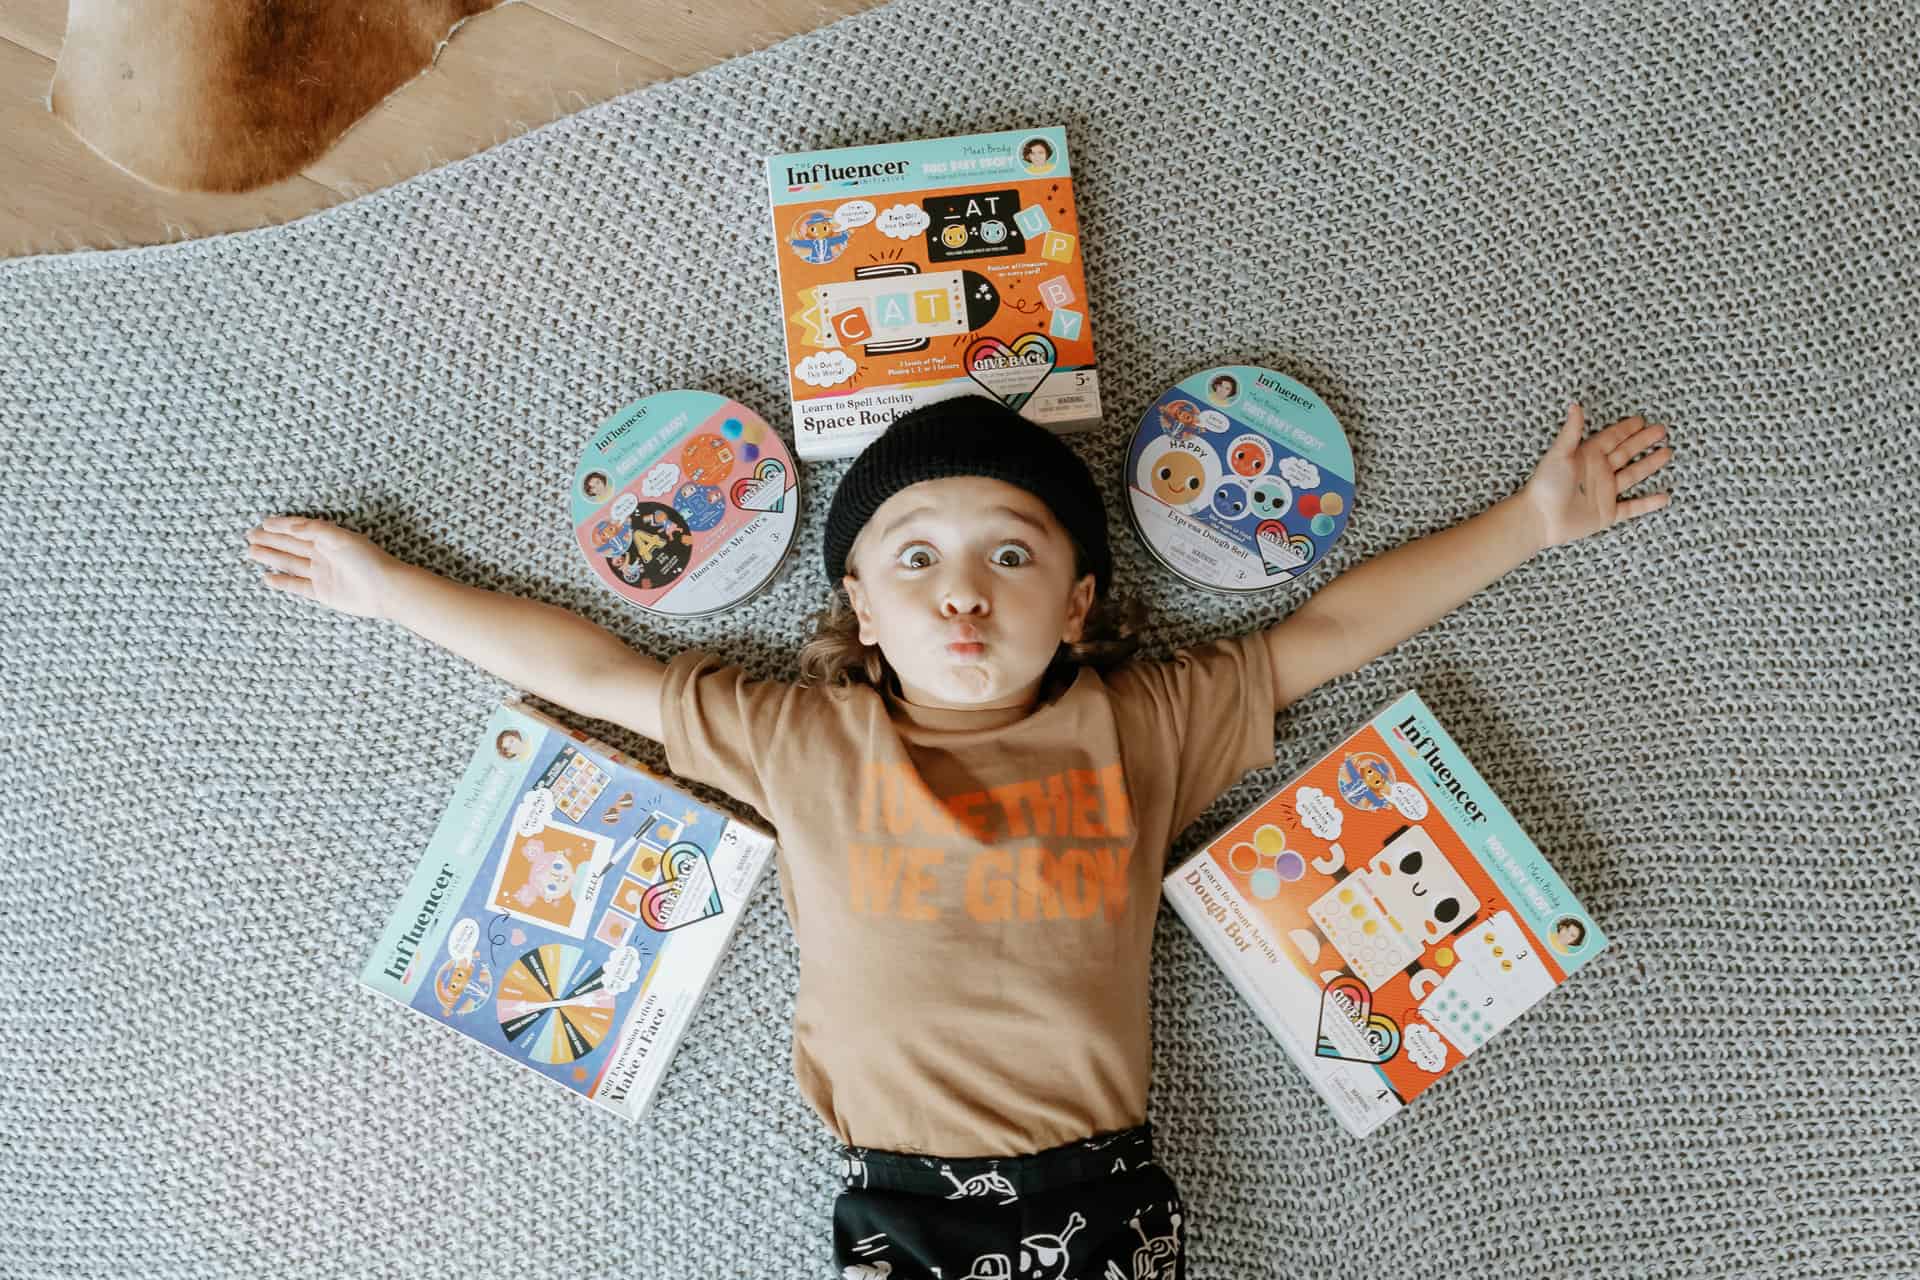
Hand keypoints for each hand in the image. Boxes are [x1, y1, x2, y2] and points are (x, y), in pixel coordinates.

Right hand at [246, 516, 404, 618]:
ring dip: (272, 557)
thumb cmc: (367, 560)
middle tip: (250, 535)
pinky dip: (282, 581)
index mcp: (329, 538)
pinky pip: (297, 585)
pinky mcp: (322, 592)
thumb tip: (290, 525)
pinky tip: (267, 577)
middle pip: (292, 545)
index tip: (263, 522)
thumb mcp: (340, 538)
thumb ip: (314, 530)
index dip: (282, 525)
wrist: (385, 590)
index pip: (300, 529)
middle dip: (271, 539)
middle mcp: (324, 554)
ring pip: (291, 563)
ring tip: (251, 552)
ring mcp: (322, 573)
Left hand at [1521, 402, 1674, 547]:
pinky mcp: (1607, 514)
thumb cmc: (1545, 485)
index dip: (1626, 429)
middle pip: (1626, 453)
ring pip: (1633, 475)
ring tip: (1667, 453)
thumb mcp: (1559, 454)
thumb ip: (1571, 431)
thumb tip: (1575, 405)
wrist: (1540, 519)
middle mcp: (1598, 472)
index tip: (1641, 419)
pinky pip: (1632, 507)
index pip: (1611, 438)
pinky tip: (1664, 497)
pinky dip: (1648, 503)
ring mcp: (1604, 493)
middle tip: (1661, 430)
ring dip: (1650, 465)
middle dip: (1643, 442)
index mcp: (1587, 456)